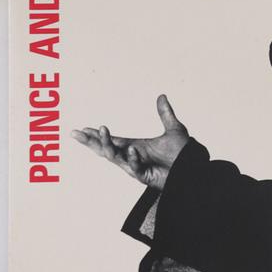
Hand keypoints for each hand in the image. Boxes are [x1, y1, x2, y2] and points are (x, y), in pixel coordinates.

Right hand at [71, 94, 190, 189]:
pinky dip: (132, 158)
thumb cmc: (184, 154)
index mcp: (135, 147)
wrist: (194, 170)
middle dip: (90, 141)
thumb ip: (165, 113)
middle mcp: (132, 157)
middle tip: (76, 133)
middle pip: (106, 149)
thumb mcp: (174, 129)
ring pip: (115, 157)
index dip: (97, 135)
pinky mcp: (145, 176)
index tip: (83, 129)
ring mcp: (137, 167)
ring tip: (102, 129)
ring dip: (106, 144)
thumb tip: (161, 96)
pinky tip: (131, 149)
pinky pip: (134, 167)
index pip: (112, 140)